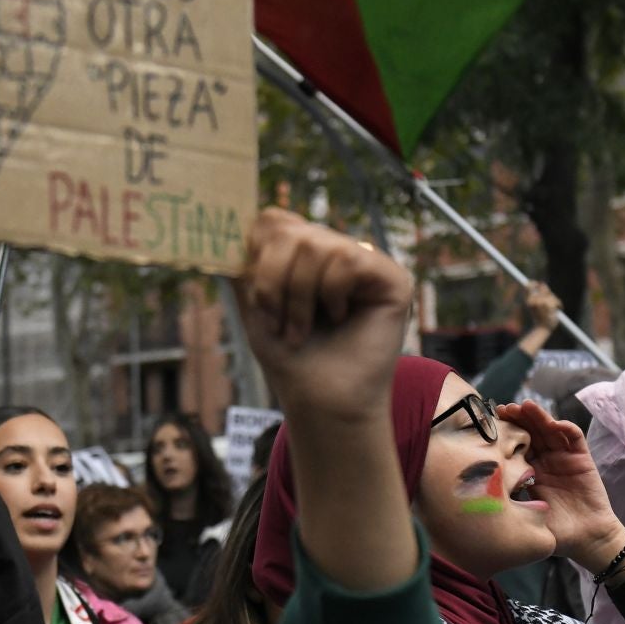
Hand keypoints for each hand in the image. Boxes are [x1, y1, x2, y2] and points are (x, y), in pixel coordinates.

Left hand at [238, 209, 412, 426]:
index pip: (275, 221)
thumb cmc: (290, 359)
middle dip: (273, 281)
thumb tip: (232, 220)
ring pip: (317, 245)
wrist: (321, 403)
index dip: (257, 255)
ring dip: (299, 295)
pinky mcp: (392, 278)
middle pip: (291, 231)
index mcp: (307, 256)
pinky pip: (348, 258)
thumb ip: (244, 260)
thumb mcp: (254, 303)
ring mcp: (366, 263)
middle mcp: (338, 251)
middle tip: (280, 322)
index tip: (256, 302)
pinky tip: (341, 318)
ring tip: (304, 329)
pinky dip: (332, 293)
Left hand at [497, 401, 624, 571]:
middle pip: (531, 432)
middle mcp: (546, 460)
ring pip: (550, 429)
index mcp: (530, 471)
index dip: (505, 433)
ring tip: (526, 406)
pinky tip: (554, 423)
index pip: (516, 445)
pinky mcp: (582, 458)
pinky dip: (566, 427)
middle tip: (504, 409)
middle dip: (518, 418)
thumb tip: (483, 492)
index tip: (489, 424)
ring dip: (539, 416)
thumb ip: (511, 502)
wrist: (587, 539)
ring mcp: (564, 457)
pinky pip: (574, 438)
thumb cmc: (556, 531)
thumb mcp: (527, 515)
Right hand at [523, 282, 560, 331]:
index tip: (537, 284)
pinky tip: (558, 309)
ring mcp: (541, 302)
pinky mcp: (549, 306)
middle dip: (548, 292)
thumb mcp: (535, 306)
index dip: (533, 283)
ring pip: (551, 295)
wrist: (542, 329)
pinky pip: (556, 300)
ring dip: (554, 300)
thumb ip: (538, 295)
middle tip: (551, 299)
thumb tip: (542, 284)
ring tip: (554, 308)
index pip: (529, 286)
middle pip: (543, 287)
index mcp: (528, 300)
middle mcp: (533, 300)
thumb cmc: (539, 318)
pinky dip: (558, 304)